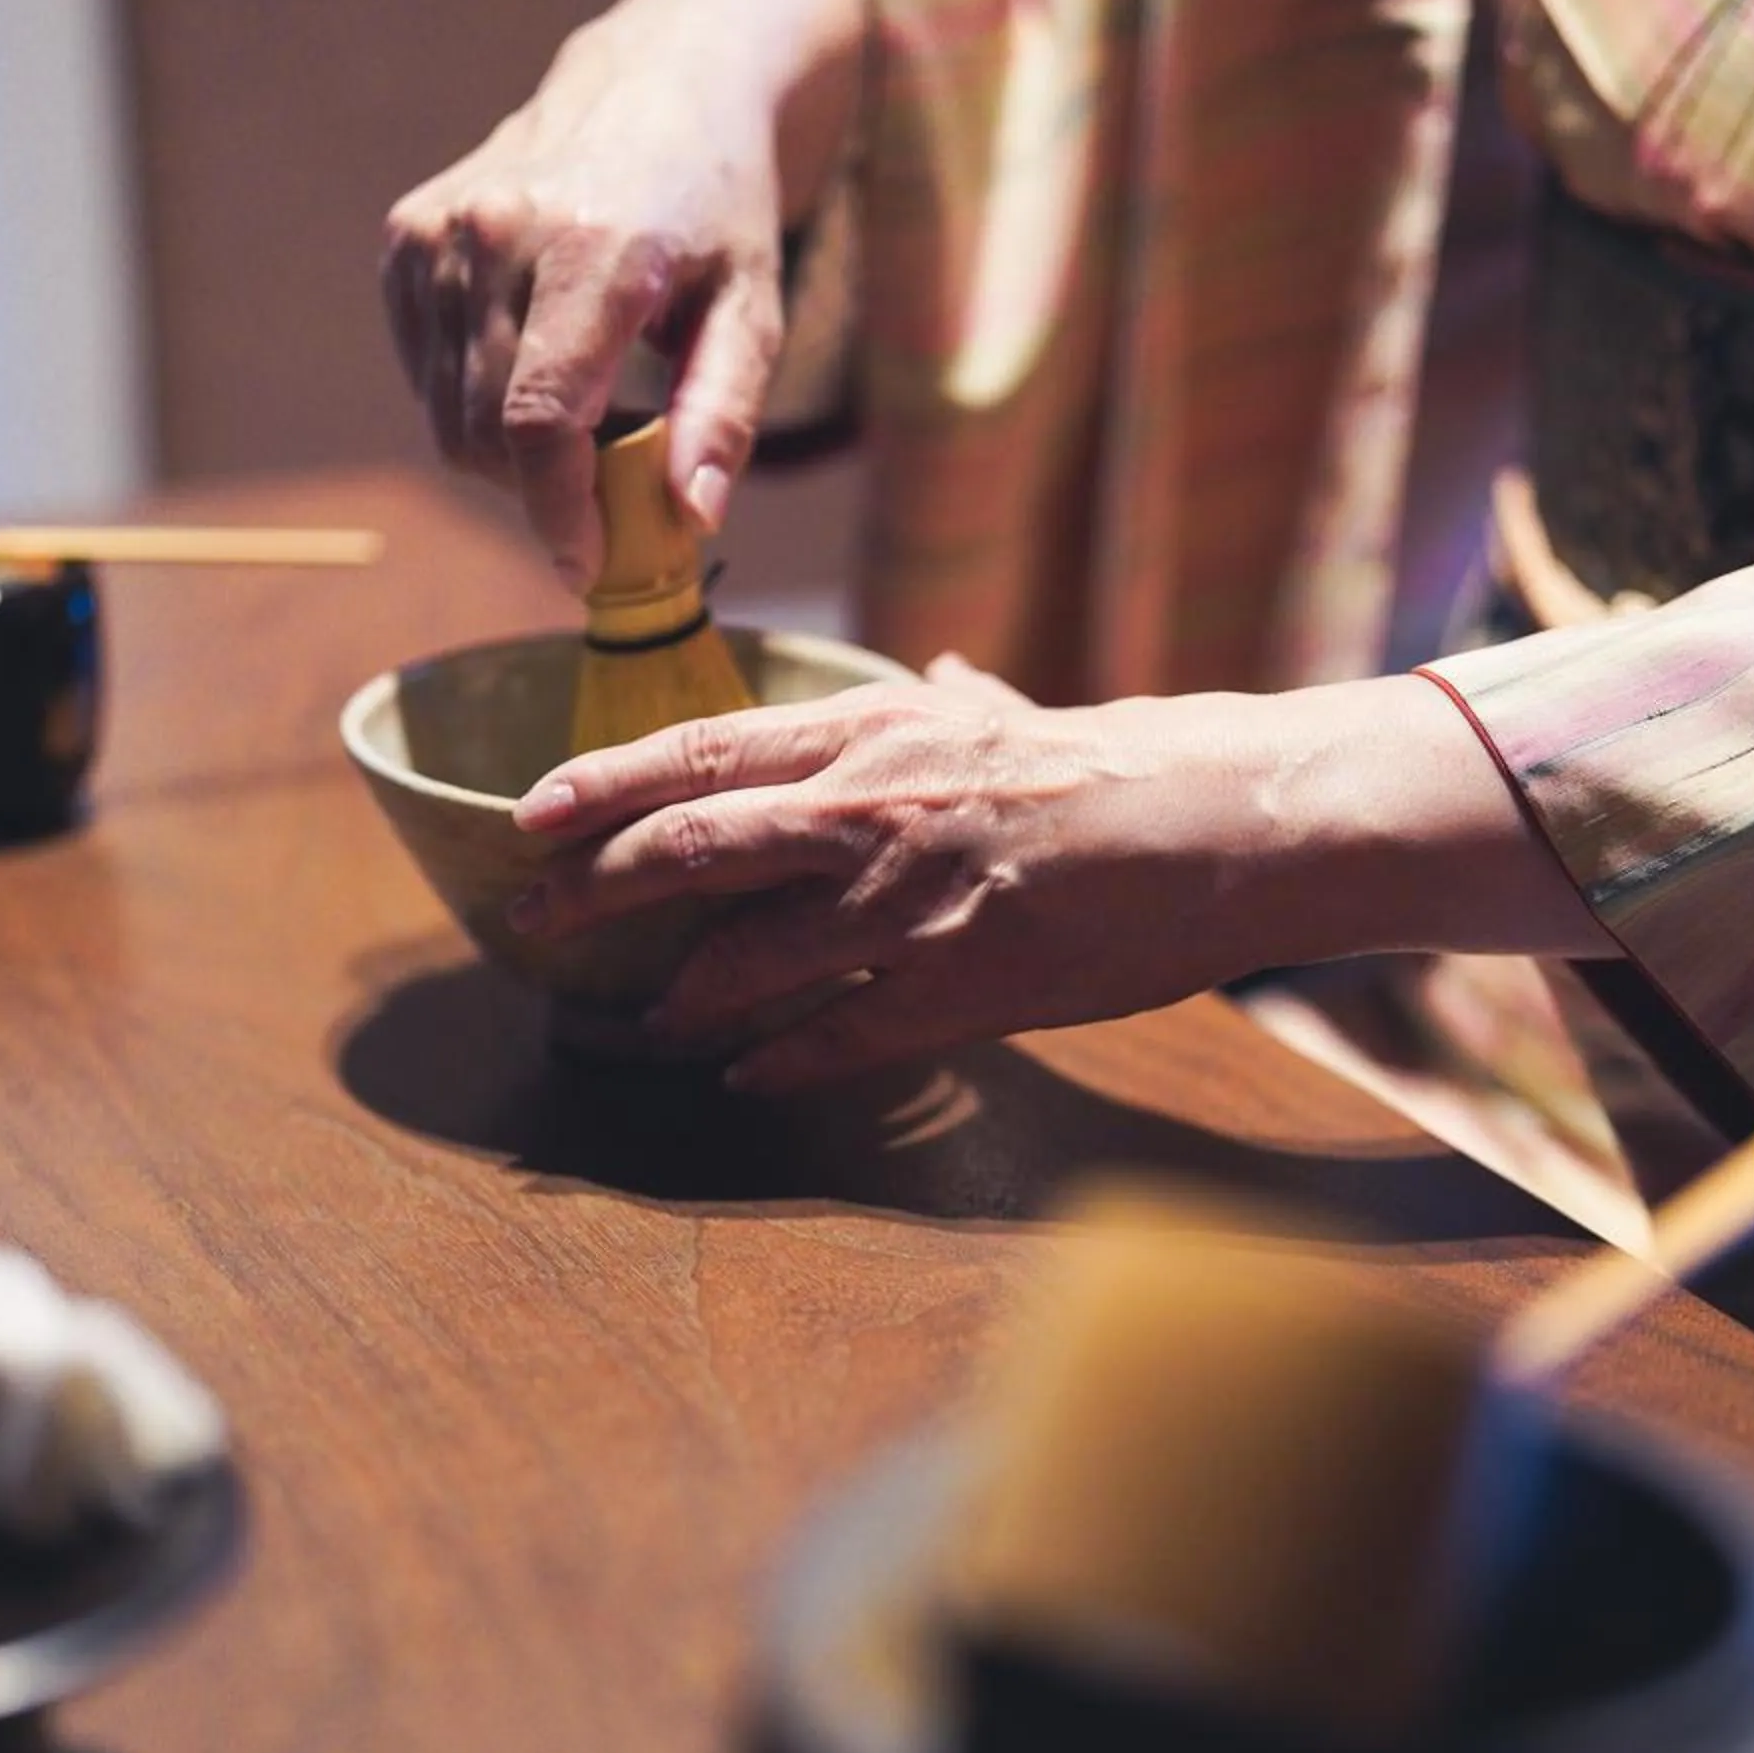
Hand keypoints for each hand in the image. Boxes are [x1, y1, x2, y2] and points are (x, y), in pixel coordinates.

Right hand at [380, 0, 862, 587]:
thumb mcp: (755, 312)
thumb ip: (721, 416)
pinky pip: (425, 375)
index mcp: (592, 249)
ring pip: (447, 416)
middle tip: (614, 477)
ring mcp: (438, 229)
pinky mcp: (406, 237)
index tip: (585, 565)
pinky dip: (476, 399)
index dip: (555, 510)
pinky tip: (537, 360)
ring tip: (589, 405)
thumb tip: (690, 517)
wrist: (662, 84)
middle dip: (545, 488)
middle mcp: (497, 230)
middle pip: (485, 433)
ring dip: (513, 450)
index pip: (537, 418)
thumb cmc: (720, 211)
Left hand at [507, 660, 1616, 1091]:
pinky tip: (744, 1076)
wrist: (1225, 823)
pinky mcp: (960, 984)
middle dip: (595, 890)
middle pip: (691, 847)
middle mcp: (875, 805)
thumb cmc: (1117, 766)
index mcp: (877, 728)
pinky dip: (777, 1061)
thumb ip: (947, 705)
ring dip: (681, 995)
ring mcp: (912, 901)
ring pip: (748, 955)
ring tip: (645, 1015)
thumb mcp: (1008, 712)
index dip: (602, 787)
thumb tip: (934, 676)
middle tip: (534, 922)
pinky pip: (836, 1035)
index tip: (528, 816)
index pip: (702, 751)